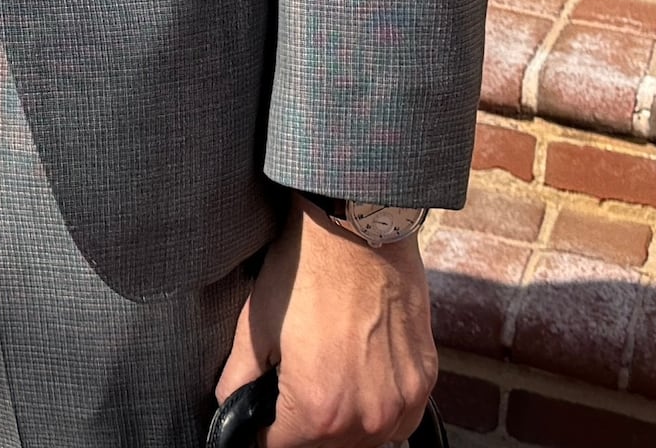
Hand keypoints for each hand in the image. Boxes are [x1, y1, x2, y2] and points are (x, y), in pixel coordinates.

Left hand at [215, 202, 436, 447]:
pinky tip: (359, 388)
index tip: (258, 420)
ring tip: (324, 390)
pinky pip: (401, 419)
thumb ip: (238, 380)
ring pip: (366, 440)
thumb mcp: (254, 328)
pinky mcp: (425, 378)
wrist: (357, 228)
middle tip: (287, 399)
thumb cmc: (304, 272)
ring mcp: (402, 399)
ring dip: (343, 427)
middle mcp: (367, 415)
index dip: (263, 435)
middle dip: (302, 431)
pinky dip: (379, 413)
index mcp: (318, 409)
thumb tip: (230, 405)